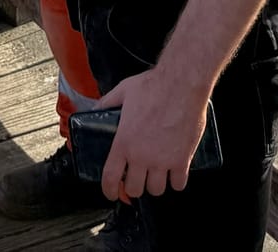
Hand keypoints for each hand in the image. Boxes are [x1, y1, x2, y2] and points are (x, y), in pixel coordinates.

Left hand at [96, 69, 209, 201]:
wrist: (181, 84)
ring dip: (155, 184)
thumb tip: (95, 108)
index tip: (112, 193)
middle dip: (135, 186)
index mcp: (124, 142)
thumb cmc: (153, 86)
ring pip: (156, 190)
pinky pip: (179, 184)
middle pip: (135, 189)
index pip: (111, 178)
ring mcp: (162, 160)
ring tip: (156, 174)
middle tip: (138, 177)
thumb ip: (107, 103)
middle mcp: (141, 156)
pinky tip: (175, 172)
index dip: (109, 190)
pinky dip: (176, 181)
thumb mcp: (123, 91)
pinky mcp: (182, 160)